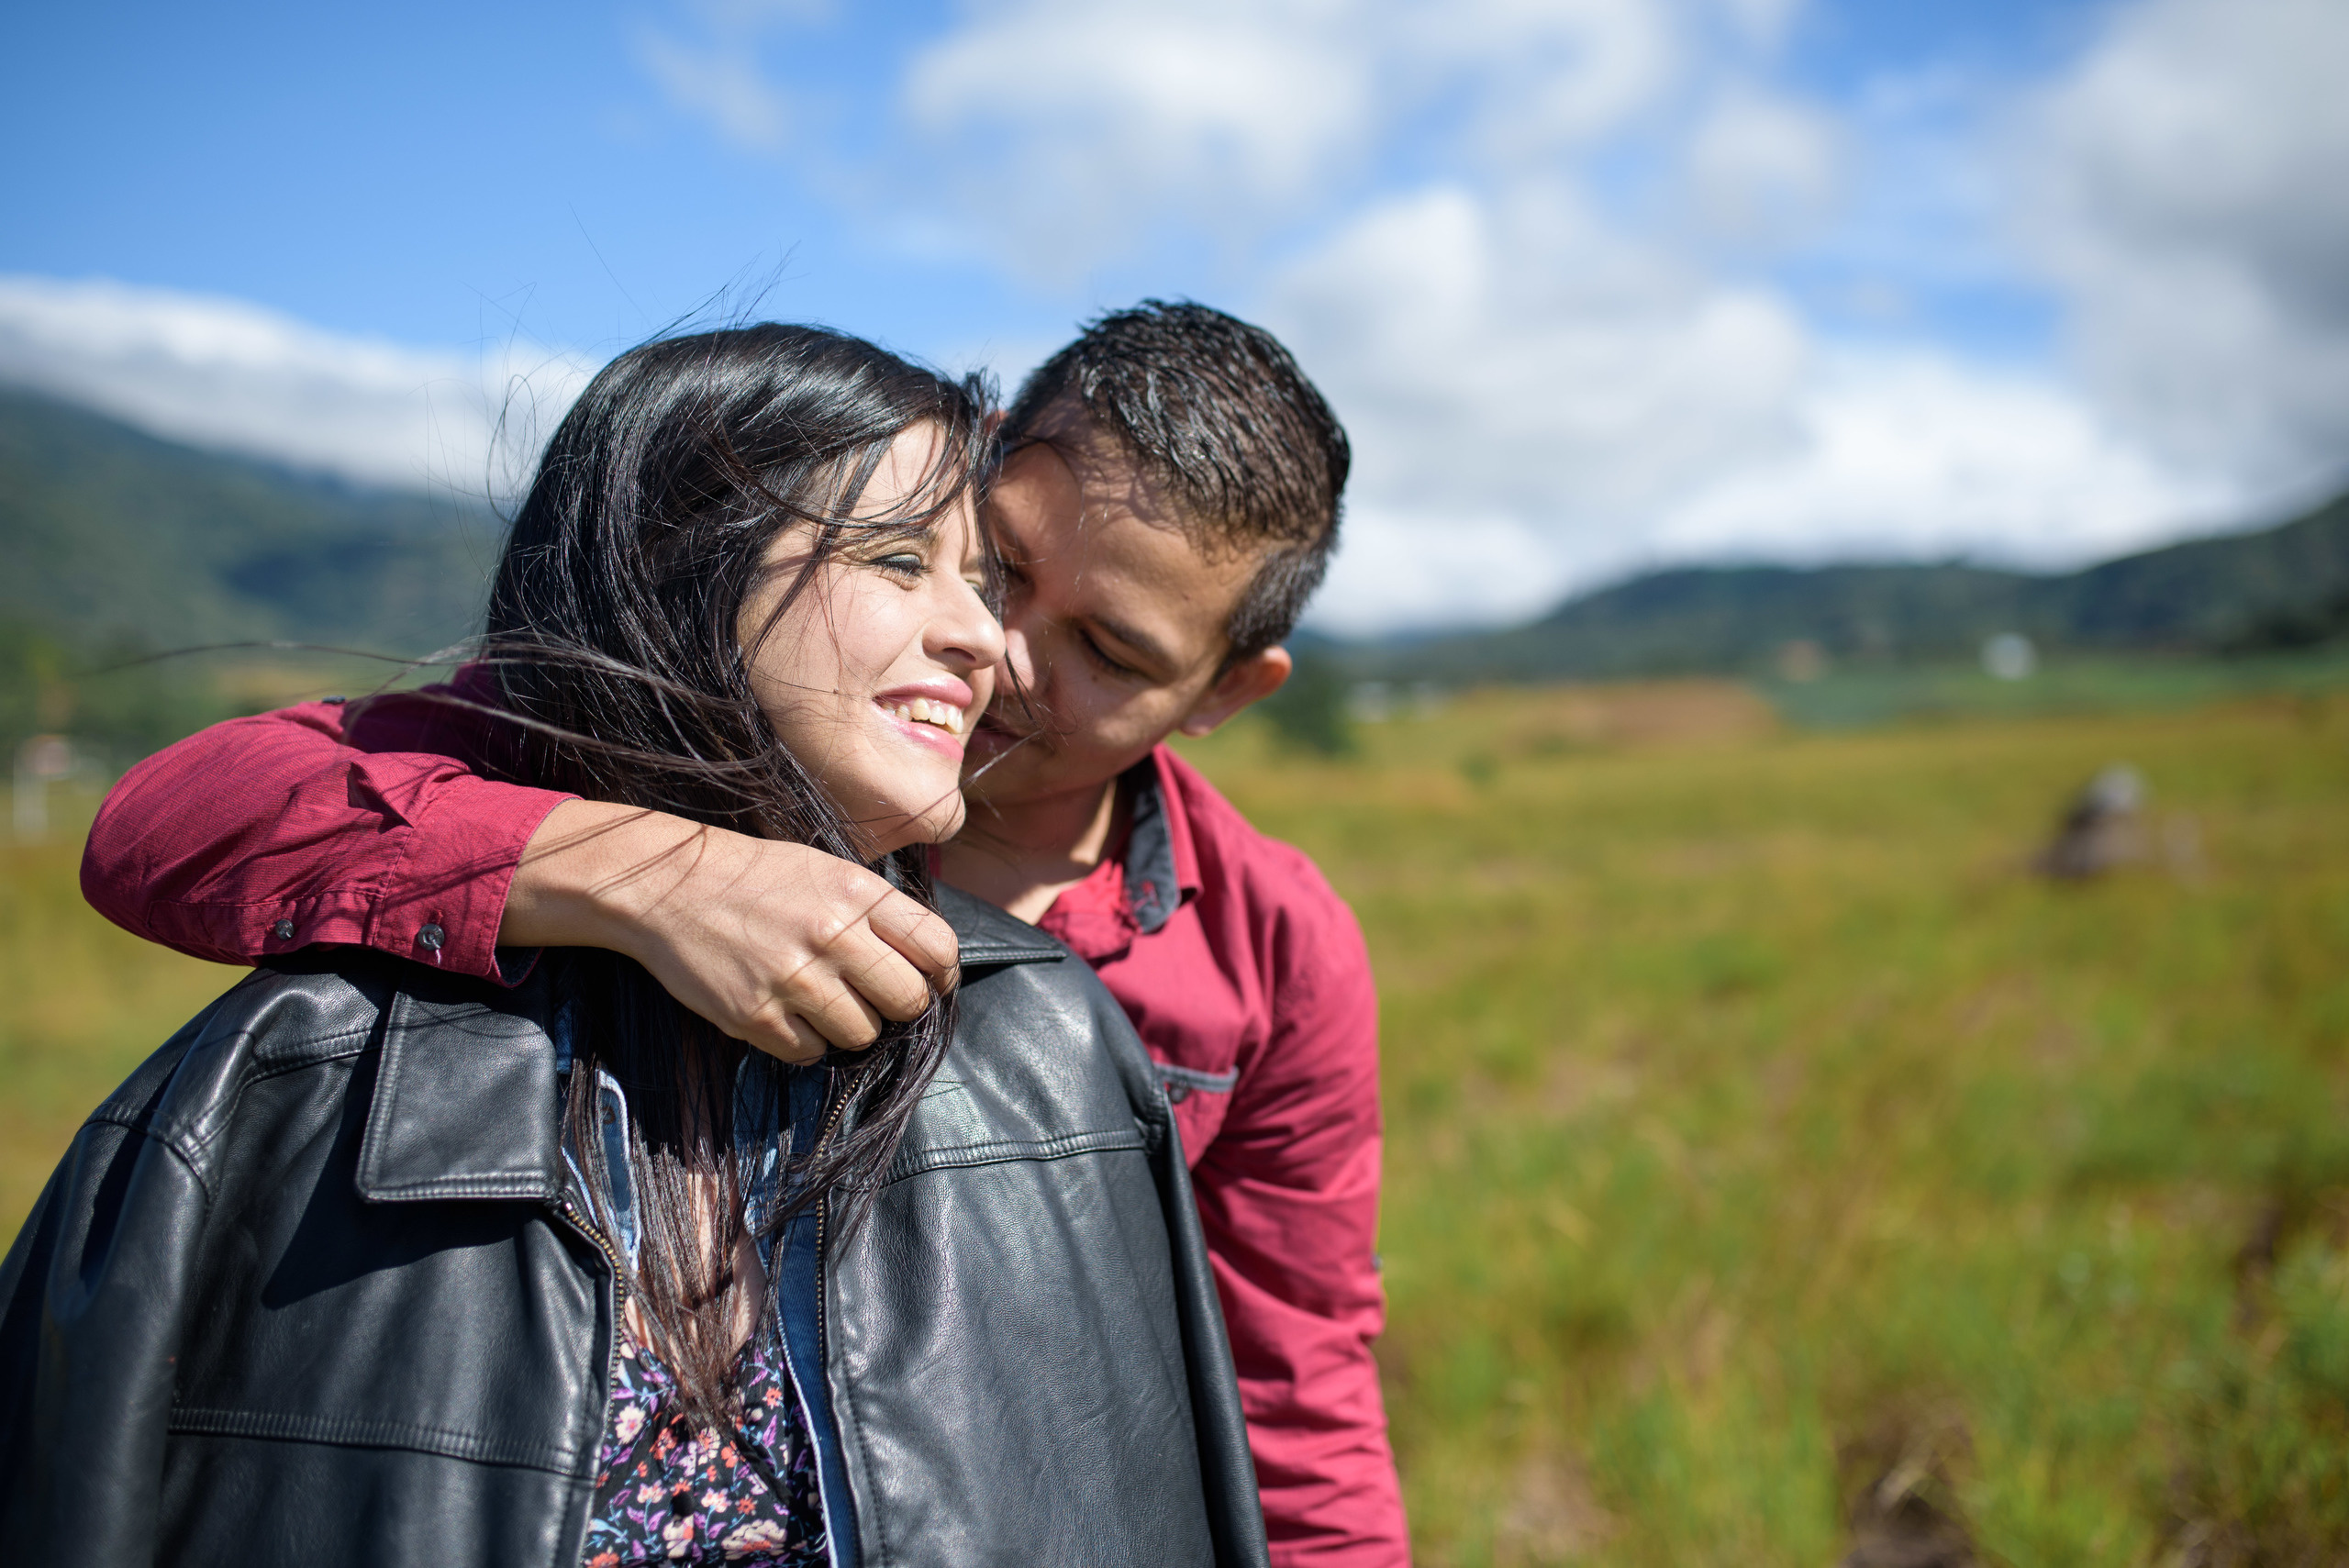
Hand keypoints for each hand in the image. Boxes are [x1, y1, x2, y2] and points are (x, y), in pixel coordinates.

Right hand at [501, 800, 957, 1063]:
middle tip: (877, 999)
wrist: (666, 884)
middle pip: (908, 1001)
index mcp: (857, 893)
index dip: (942, 974)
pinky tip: (788, 1014)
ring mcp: (795, 979)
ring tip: (823, 1003)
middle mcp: (833, 935)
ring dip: (851, 1027)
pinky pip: (811, 1053)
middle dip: (900, 1007)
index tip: (931, 981)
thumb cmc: (753, 877)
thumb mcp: (825, 869)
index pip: (938, 948)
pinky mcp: (756, 1016)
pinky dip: (807, 1042)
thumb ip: (875, 909)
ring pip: (862, 1035)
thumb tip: (926, 959)